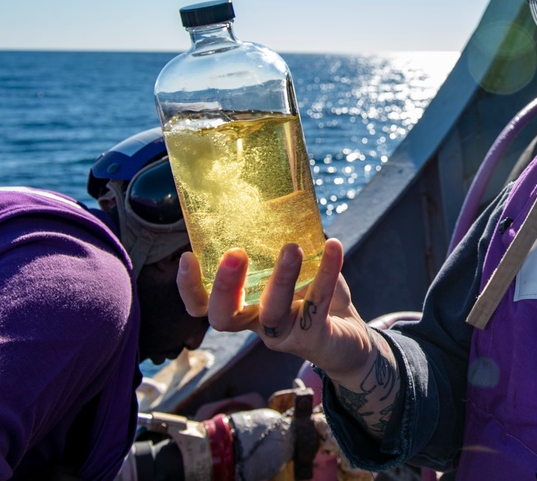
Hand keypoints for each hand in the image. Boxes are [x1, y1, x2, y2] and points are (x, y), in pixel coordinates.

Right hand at [177, 239, 374, 381]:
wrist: (350, 331)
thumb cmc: (313, 295)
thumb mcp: (295, 268)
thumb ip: (279, 246)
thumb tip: (273, 198)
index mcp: (245, 305)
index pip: (204, 306)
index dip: (190, 288)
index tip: (187, 256)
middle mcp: (257, 323)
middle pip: (224, 318)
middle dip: (226, 287)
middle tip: (235, 254)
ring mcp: (284, 334)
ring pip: (272, 312)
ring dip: (280, 277)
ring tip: (292, 247)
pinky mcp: (314, 338)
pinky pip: (316, 305)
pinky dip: (327, 272)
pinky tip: (334, 246)